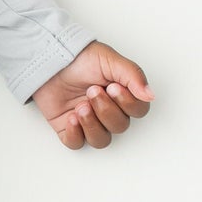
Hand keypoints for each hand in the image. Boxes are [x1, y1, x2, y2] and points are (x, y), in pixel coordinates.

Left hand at [30, 41, 153, 148]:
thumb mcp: (110, 59)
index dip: (128, 103)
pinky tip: (72, 117)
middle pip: (119, 126)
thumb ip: (132, 75)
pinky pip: (77, 144)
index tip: (113, 87)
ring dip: (92, 124)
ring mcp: (88, 121)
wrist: (50, 59)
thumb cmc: (80, 58)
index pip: (138, 111)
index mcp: (122, 94)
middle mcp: (108, 110)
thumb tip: (150, 95)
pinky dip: (75, 134)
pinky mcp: (69, 128)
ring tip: (81, 106)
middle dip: (106, 109)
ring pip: (101, 140)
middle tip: (92, 91)